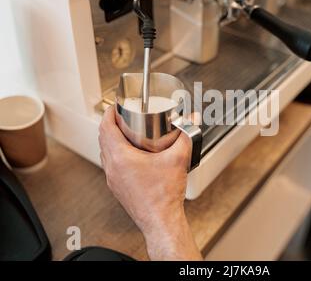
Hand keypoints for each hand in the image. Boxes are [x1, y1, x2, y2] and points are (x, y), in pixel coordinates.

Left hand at [99, 106, 201, 259]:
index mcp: (120, 157)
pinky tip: (133, 155)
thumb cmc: (164, 196)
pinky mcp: (118, 188)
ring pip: (105, 153)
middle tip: (123, 116)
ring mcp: (113, 180)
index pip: (105, 128)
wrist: (161, 221)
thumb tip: (191, 121)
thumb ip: (186, 136)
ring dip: (113, 140)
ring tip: (127, 133)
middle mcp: (112, 168)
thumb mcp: (178, 159)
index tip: (115, 106)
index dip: (109, 113)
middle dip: (112, 124)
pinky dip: (117, 154)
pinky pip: (111, 165)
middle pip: (103, 139)